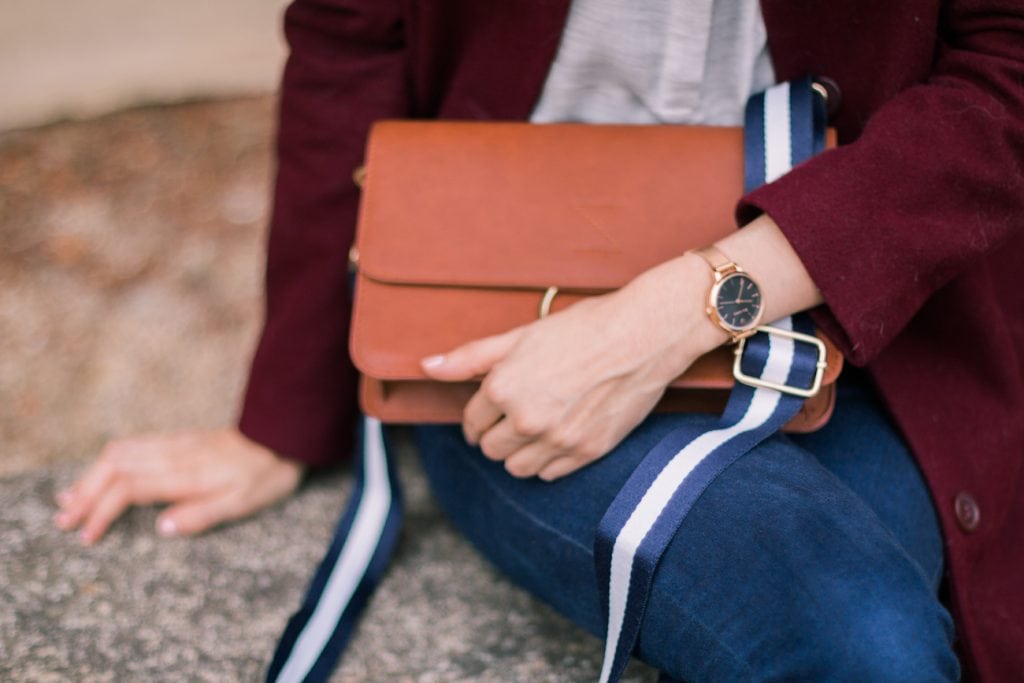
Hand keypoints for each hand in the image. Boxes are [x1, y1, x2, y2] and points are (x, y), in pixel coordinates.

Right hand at [53, 428, 304, 544]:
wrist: (282, 435)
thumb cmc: (267, 474)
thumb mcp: (242, 502)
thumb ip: (201, 515)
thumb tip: (161, 529)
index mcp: (185, 473)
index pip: (128, 488)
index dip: (102, 511)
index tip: (88, 535)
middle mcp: (173, 453)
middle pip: (112, 466)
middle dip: (84, 493)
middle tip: (65, 520)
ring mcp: (175, 443)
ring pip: (118, 452)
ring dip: (90, 476)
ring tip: (70, 499)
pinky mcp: (179, 439)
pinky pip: (133, 445)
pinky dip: (107, 462)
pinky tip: (101, 473)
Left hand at [421, 253, 724, 480]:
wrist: (642, 335)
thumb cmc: (581, 328)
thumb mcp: (520, 336)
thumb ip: (470, 357)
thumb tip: (427, 367)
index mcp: (503, 388)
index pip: (472, 420)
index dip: (479, 413)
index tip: (489, 410)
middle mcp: (526, 420)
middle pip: (490, 449)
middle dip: (495, 434)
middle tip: (514, 415)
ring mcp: (558, 440)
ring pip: (516, 468)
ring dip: (517, 453)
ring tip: (533, 429)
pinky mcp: (587, 452)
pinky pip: (549, 474)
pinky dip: (547, 461)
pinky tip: (558, 436)